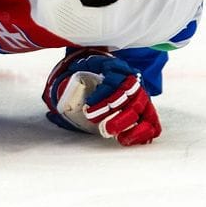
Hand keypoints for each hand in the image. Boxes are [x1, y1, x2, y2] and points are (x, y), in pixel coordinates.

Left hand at [43, 49, 160, 145]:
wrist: (116, 72)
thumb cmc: (98, 73)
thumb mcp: (89, 66)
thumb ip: (76, 75)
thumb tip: (52, 103)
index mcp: (119, 70)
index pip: (114, 83)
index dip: (103, 96)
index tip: (89, 109)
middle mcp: (134, 84)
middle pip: (129, 99)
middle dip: (115, 114)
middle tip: (101, 127)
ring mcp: (144, 99)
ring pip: (142, 112)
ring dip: (128, 125)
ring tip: (114, 136)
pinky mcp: (149, 112)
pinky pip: (153, 124)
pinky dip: (143, 133)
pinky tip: (128, 141)